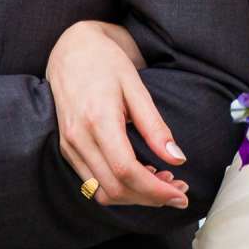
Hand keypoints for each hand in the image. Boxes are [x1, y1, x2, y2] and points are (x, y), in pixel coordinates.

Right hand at [46, 20, 187, 209]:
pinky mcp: (68, 149)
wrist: (71, 50)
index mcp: (98, 120)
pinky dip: (119, 187)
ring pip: (102, 192)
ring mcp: (69, 146)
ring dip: (135, 197)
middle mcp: (79, 138)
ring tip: (163, 183)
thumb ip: (156, 127)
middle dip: (150, 198)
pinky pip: (92, 182)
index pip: (126, 171)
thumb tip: (178, 159)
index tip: (181, 195)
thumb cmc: (106, 63)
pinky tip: (141, 175)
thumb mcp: (137, 88)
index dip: (155, 190)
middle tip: (179, 190)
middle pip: (115, 189)